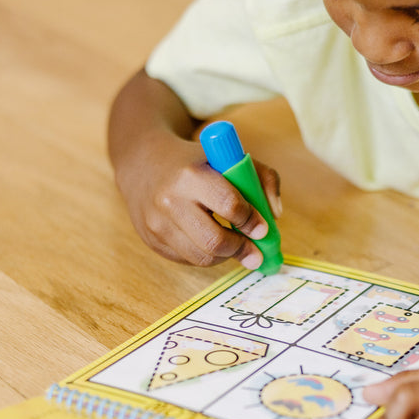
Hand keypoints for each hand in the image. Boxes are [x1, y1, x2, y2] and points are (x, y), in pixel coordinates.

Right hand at [116, 130, 281, 267]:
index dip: (251, 221)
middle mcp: (169, 200)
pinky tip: (211, 242)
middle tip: (255, 252)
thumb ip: (262, 178)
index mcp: (191, 175)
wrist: (143, 164)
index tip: (263, 229)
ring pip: (202, 257)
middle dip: (241, 249)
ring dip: (226, 256)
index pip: (229, 205)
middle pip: (215, 240)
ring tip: (235, 246)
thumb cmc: (195, 162)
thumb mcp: (229, 158)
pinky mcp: (152, 240)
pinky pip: (188, 259)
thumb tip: (275, 215)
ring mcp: (157, 224)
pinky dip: (207, 256)